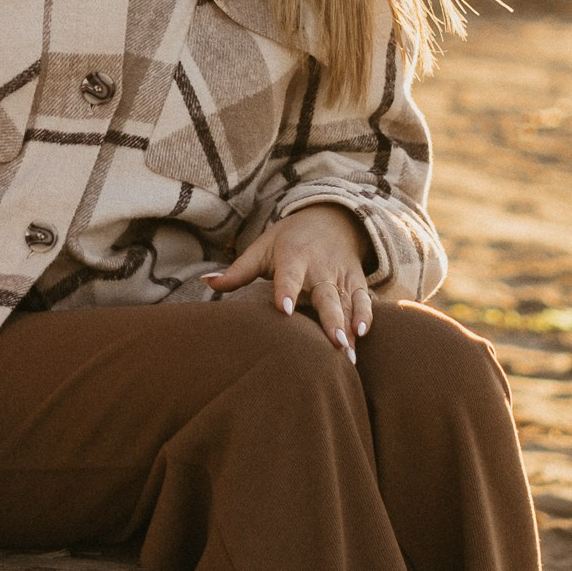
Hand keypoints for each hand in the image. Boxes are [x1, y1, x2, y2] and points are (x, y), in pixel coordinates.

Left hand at [204, 204, 376, 357]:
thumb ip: (237, 271)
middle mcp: (320, 267)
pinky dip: (366, 315)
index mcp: (293, 256)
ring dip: (349, 327)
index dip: (287, 291)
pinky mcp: (356, 281)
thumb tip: (205, 282)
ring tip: (348, 352)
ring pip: (347, 302)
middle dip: (330, 319)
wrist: (330, 218)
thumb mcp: (262, 248)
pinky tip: (363, 334)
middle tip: (333, 343)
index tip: (284, 310)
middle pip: (325, 295)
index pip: (289, 275)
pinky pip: (363, 299)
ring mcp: (340, 275)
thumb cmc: (288, 239)